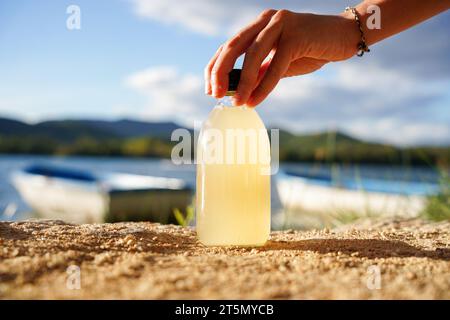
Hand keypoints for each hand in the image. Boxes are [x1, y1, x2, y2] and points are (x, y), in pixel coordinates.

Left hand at [204, 9, 358, 105]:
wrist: (344, 37)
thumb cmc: (310, 50)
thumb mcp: (279, 63)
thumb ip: (259, 72)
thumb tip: (238, 91)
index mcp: (259, 25)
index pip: (229, 45)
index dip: (215, 67)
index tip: (209, 89)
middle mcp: (266, 20)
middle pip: (233, 46)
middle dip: (219, 72)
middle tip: (213, 94)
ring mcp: (281, 24)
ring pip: (253, 55)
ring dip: (241, 82)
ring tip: (236, 103)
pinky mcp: (297, 35)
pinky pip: (275, 65)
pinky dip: (263, 86)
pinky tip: (254, 101)